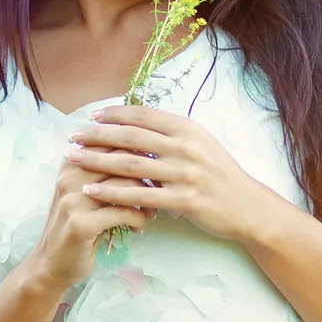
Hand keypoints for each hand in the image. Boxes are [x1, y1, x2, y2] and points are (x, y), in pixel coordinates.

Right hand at [28, 145, 154, 291]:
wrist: (49, 264)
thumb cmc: (76, 224)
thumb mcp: (84, 192)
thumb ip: (104, 170)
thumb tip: (146, 151)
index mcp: (72, 163)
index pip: (113, 141)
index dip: (141, 151)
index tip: (156, 165)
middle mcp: (70, 176)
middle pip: (123, 159)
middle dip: (148, 173)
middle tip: (161, 188)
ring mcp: (73, 199)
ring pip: (126, 185)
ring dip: (147, 199)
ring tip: (150, 210)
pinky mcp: (81, 223)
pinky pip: (124, 212)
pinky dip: (139, 219)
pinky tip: (137, 227)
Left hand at [66, 106, 268, 241]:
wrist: (247, 207)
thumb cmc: (220, 174)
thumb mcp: (201, 144)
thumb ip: (172, 134)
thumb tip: (137, 123)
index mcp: (189, 129)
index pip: (144, 115)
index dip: (115, 114)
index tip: (92, 116)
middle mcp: (186, 147)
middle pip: (132, 137)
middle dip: (98, 135)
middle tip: (73, 136)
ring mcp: (185, 174)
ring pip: (131, 165)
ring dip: (97, 161)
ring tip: (73, 159)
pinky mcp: (183, 200)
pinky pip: (140, 195)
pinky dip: (112, 192)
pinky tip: (91, 189)